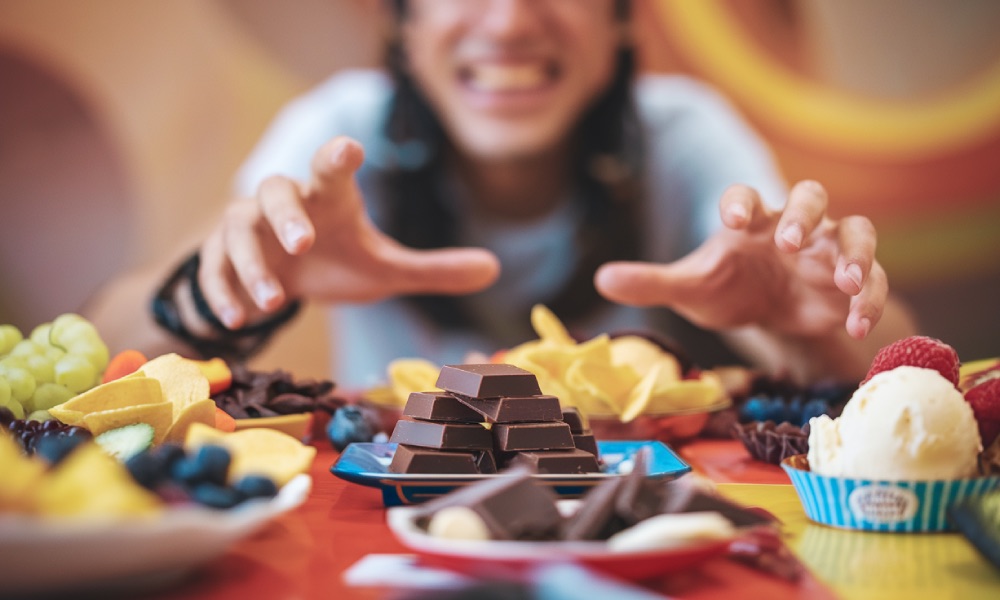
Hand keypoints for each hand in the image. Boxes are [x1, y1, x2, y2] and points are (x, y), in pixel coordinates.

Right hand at [199, 136, 499, 328]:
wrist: (283, 282)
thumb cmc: (337, 262)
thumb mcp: (384, 269)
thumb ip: (433, 270)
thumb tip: (495, 268)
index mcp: (328, 199)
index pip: (331, 167)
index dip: (339, 155)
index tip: (350, 147)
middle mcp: (285, 205)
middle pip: (274, 188)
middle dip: (285, 215)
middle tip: (302, 245)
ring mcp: (247, 228)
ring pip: (236, 229)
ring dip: (251, 264)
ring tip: (272, 302)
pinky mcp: (220, 257)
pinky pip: (211, 266)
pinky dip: (222, 291)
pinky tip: (238, 320)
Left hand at [594, 181, 886, 340]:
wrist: (770, 315)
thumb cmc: (728, 288)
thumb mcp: (691, 289)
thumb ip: (651, 283)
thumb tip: (601, 279)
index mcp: (750, 222)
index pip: (746, 196)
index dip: (741, 203)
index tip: (734, 221)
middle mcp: (793, 227)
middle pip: (810, 197)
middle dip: (804, 216)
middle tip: (792, 242)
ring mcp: (828, 252)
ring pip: (854, 232)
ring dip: (854, 254)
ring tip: (847, 283)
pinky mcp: (852, 283)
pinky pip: (873, 282)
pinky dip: (869, 302)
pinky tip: (855, 325)